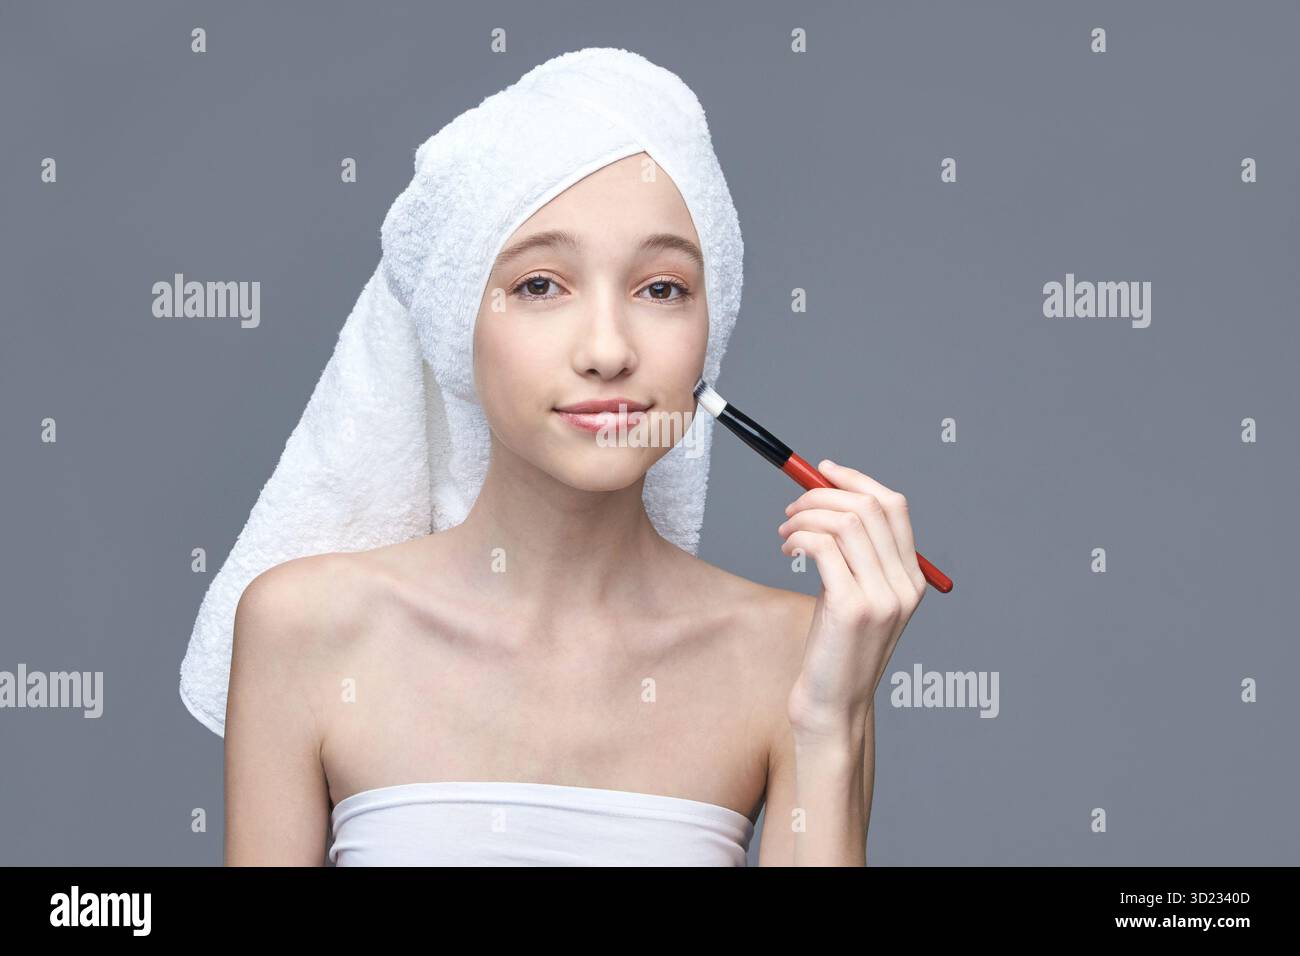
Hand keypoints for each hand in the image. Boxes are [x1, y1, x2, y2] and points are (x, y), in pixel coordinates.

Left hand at [777, 460, 926, 738]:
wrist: (832, 706)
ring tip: (785, 533)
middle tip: (792, 508)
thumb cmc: (834, 649)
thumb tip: (823, 498)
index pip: (894, 506)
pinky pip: (824, 546)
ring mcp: (883, 598)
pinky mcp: (853, 608)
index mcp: (912, 579)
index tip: (823, 470)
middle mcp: (905, 585)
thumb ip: (852, 554)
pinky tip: (788, 549)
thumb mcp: (853, 595)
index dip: (856, 480)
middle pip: (869, 507)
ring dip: (805, 516)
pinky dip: (799, 537)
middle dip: (822, 495)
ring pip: (845, 522)